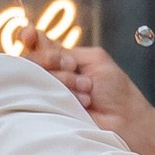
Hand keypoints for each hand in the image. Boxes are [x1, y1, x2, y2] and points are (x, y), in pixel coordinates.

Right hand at [25, 39, 154, 154]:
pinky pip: (39, 97)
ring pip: (36, 77)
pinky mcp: (47, 113)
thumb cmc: (115, 91)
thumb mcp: (92, 59)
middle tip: (71, 66)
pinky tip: (82, 102)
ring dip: (65, 80)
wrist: (125, 120)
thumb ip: (64, 51)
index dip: (29, 37)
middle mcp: (52, 77)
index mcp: (63, 60)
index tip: (28, 34)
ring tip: (87, 92)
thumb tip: (34, 37)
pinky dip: (63, 94)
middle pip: (32, 60)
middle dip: (52, 60)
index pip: (37, 45)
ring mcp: (47, 95)